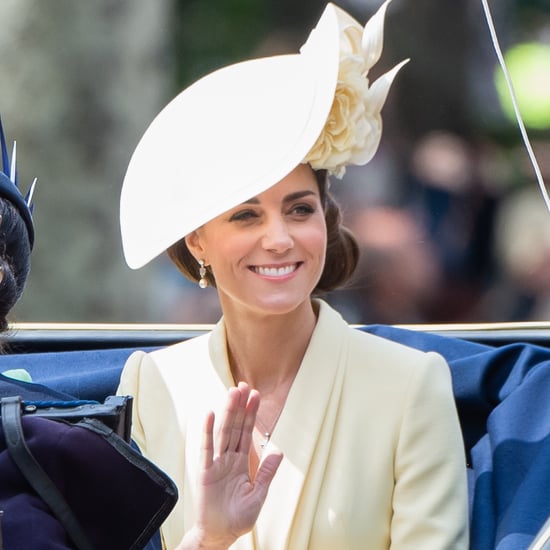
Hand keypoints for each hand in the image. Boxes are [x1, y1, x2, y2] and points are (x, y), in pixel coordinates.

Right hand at [180, 382, 283, 548]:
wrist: (220, 536)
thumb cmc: (238, 518)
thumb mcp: (258, 495)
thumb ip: (266, 473)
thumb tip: (278, 452)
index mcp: (242, 463)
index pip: (248, 433)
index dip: (251, 414)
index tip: (255, 395)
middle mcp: (229, 459)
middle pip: (235, 427)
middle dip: (240, 406)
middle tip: (244, 385)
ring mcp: (217, 463)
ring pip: (223, 432)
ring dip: (228, 412)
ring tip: (232, 392)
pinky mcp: (205, 472)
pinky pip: (206, 448)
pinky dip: (207, 431)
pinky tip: (210, 414)